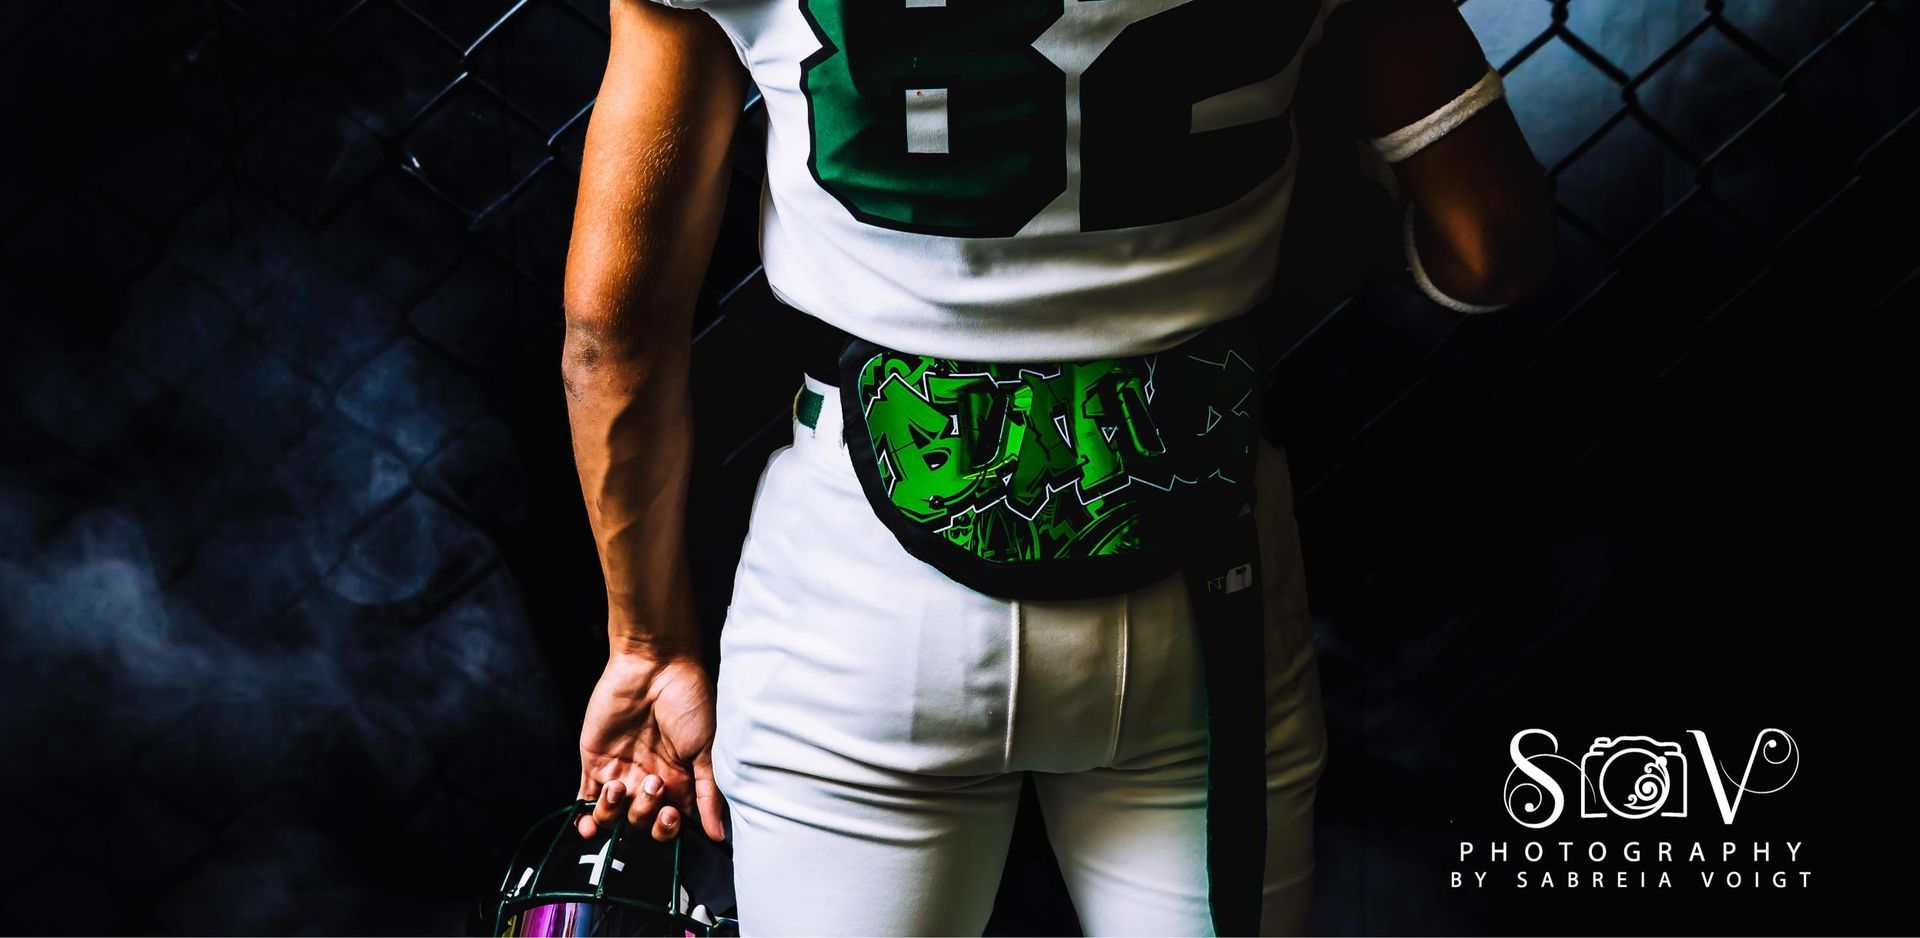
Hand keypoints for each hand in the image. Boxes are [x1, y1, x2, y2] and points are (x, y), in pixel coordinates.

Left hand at [575, 650, 727, 842]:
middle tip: (652, 784)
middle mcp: (649, 781)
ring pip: (613, 818)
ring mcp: (621, 772)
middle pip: (641, 824)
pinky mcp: (594, 762)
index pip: (671, 822)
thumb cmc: (690, 700)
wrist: (656, 664)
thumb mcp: (707, 748)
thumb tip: (718, 833)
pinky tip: (589, 824)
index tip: (673, 814)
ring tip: (620, 786)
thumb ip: (709, 793)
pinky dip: (586, 819)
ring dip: (615, 814)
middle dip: (645, 816)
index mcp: (679, 780)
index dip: (668, 829)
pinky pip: (585, 800)